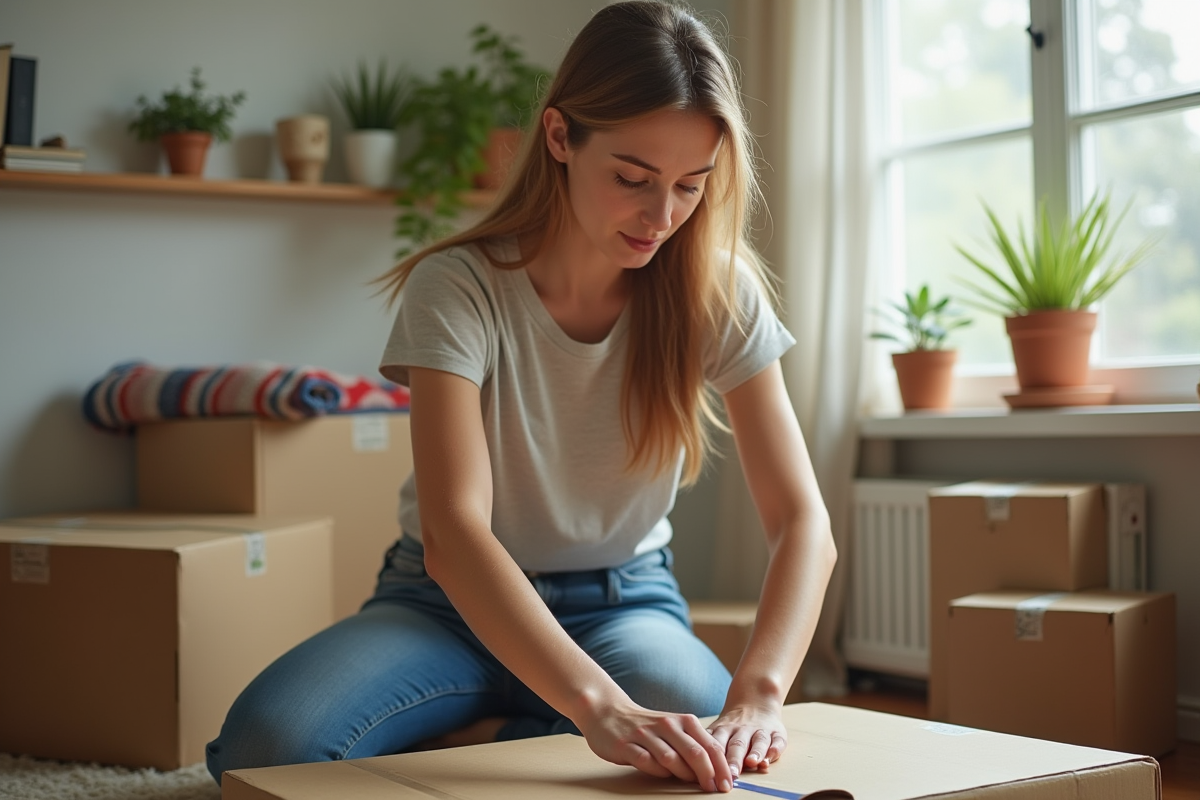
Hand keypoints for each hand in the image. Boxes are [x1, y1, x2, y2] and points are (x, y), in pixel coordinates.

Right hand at [579, 700, 733, 792]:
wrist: (607, 711)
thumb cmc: (645, 725)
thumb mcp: (673, 729)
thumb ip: (692, 745)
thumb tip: (716, 770)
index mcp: (682, 721)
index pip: (709, 745)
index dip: (721, 766)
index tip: (728, 783)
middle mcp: (666, 726)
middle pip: (695, 752)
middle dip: (708, 774)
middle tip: (714, 789)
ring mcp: (645, 735)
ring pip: (671, 758)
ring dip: (684, 775)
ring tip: (690, 784)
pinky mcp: (626, 745)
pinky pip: (645, 761)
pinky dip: (656, 771)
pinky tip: (661, 775)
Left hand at [706, 704, 787, 778]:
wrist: (755, 701)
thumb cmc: (732, 725)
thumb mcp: (718, 728)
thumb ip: (710, 743)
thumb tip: (697, 765)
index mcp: (725, 729)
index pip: (719, 744)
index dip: (715, 758)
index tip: (712, 772)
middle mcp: (742, 729)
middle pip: (738, 744)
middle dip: (734, 759)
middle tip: (732, 773)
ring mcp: (760, 730)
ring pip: (759, 740)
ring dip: (756, 752)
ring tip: (753, 762)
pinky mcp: (777, 732)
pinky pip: (778, 740)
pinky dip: (776, 748)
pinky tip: (772, 756)